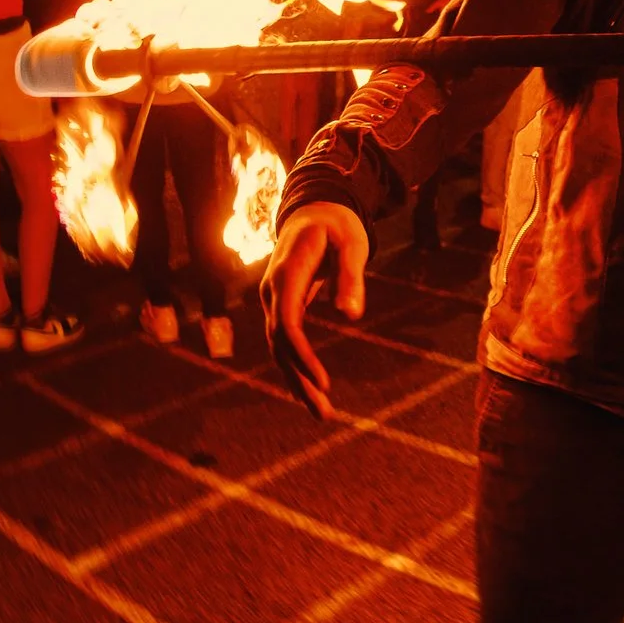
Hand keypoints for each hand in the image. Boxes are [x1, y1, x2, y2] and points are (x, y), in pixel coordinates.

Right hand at [259, 201, 369, 419]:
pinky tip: (310, 390)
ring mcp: (273, 300)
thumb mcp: (351, 243)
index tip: (323, 380)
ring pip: (278, 348)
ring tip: (321, 412)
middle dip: (299, 379)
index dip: (302, 354)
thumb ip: (350, 276)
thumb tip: (350, 315)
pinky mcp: (281, 308)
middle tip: (324, 411)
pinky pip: (284, 342)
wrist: (314, 210)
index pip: (287, 323)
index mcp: (287, 274)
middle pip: (279, 343)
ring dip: (296, 381)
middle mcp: (272, 291)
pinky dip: (296, 367)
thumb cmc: (336, 225)